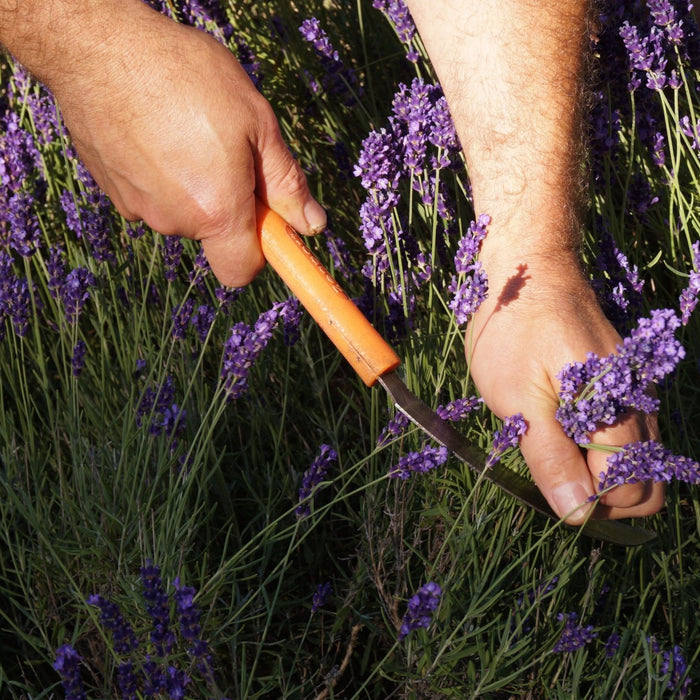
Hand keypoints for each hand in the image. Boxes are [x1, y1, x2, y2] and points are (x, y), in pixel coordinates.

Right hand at [47, 1, 325, 286]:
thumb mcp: (256, 123)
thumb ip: (285, 183)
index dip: (259, 252)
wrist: (98, 47)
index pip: (241, 270)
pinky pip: (150, 194)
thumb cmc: (185, 76)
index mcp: (216, 210)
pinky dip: (159, 173)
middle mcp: (174, 220)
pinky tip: (156, 132)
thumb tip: (311, 225)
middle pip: (214, 232)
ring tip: (187, 129)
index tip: (268, 225)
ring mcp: (136, 207)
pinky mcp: (111, 190)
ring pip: (181, 210)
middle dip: (228, 201)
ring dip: (193, 183)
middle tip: (228, 148)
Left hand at [467, 255, 664, 523]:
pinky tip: (561, 425)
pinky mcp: (620, 381)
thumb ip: (550, 457)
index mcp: (617, 410)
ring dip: (597, 470)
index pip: (630, 488)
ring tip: (552, 447)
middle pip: (645, 481)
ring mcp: (633, 391)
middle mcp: (638, 404)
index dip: (591, 502)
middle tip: (550, 474)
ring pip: (636, 459)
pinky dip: (598, 444)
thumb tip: (578, 513)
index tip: (550, 487)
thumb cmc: (515, 330)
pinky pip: (623, 431)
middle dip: (601, 494)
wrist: (531, 268)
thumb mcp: (519, 398)